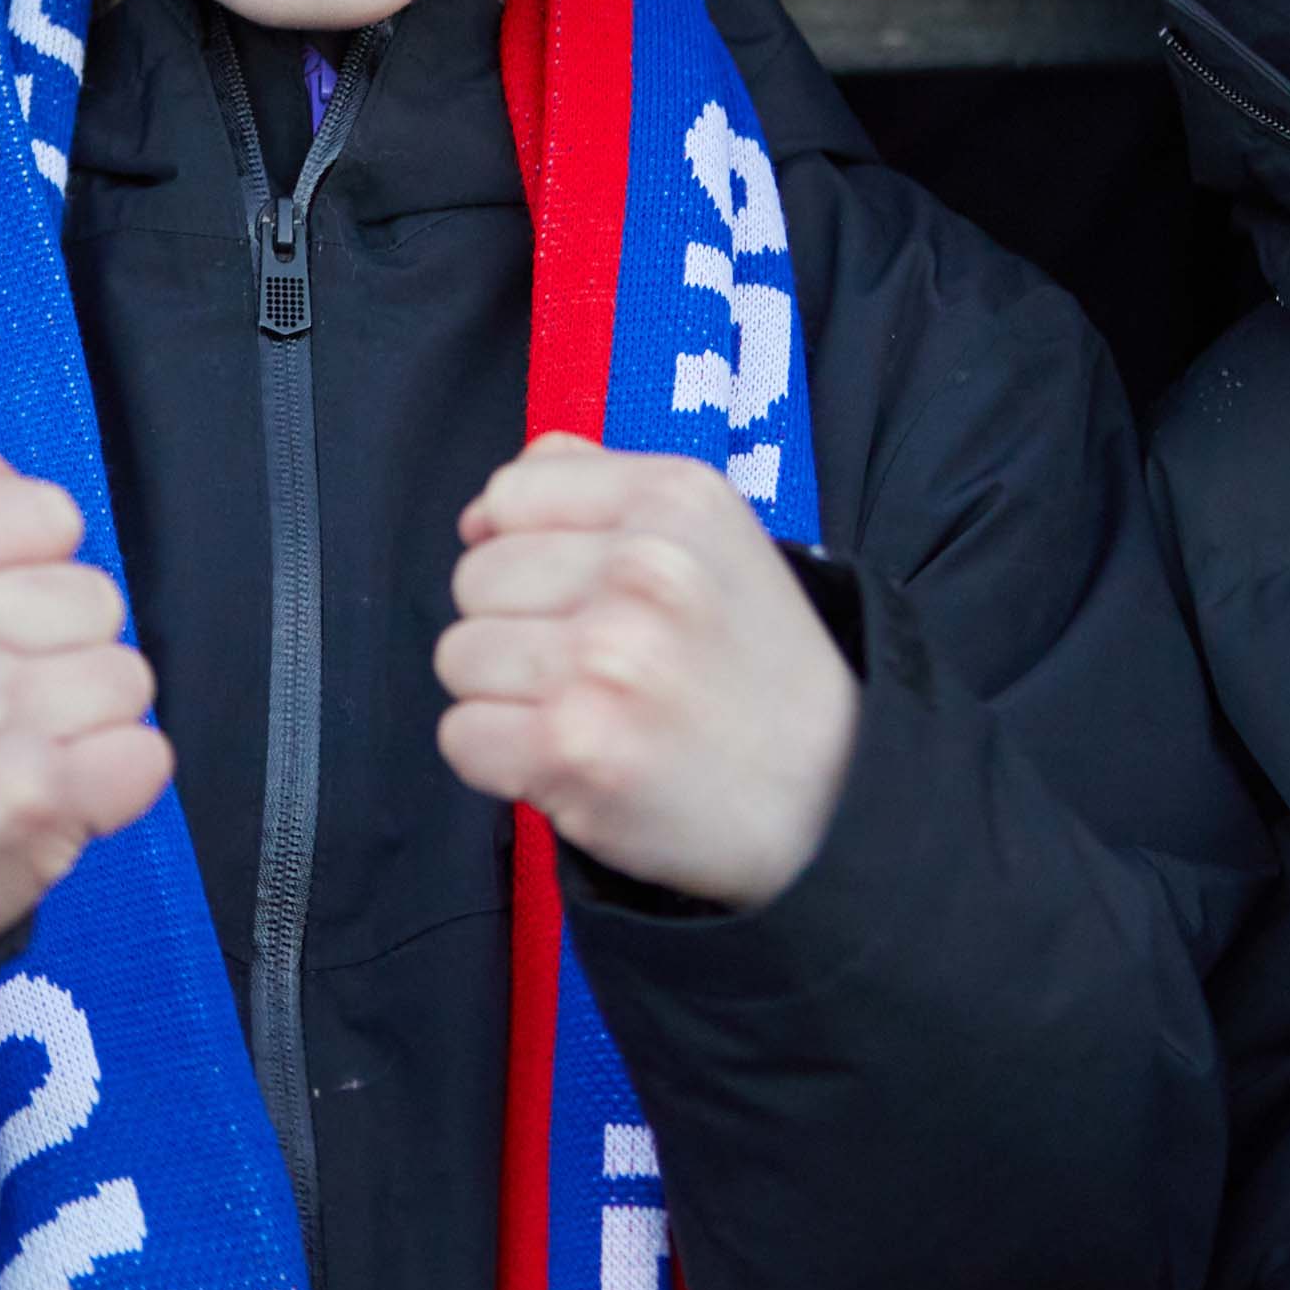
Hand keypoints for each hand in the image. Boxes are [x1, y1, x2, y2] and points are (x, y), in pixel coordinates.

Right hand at [0, 429, 170, 959]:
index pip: (54, 516)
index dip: (27, 573)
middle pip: (98, 598)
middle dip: (58, 653)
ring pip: (128, 679)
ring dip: (83, 725)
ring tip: (7, 755)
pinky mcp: (28, 800)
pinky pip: (145, 757)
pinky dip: (108, 788)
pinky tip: (42, 802)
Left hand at [433, 435, 856, 908]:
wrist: (831, 800)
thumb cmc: (755, 668)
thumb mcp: (710, 537)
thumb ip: (599, 490)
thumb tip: (481, 512)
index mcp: (673, 499)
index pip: (508, 495)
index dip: (520, 549)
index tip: (569, 594)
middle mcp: (640, 567)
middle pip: (475, 578)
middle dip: (515, 628)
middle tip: (592, 669)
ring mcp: (602, 657)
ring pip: (458, 656)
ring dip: (504, 697)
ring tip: (585, 714)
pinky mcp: (571, 746)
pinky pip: (459, 735)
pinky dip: (500, 760)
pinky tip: (568, 762)